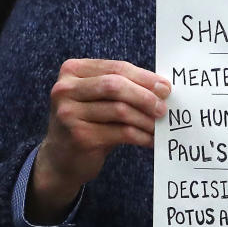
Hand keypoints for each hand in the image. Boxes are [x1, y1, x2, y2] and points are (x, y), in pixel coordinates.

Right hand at [28, 58, 170, 222]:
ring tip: (160, 126)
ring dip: (145, 119)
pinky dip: (140, 136)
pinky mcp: (79, 136)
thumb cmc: (87, 122)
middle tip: (164, 107)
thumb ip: (121, 87)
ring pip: (120, 110)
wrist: (62, 159)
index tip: (165, 88)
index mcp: (72, 71)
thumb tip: (161, 87)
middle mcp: (65, 89)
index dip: (144, 77)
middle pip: (116, 85)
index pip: (116, 67)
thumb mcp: (97, 99)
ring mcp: (69, 113)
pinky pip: (120, 132)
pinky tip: (150, 140)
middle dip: (145, 96)